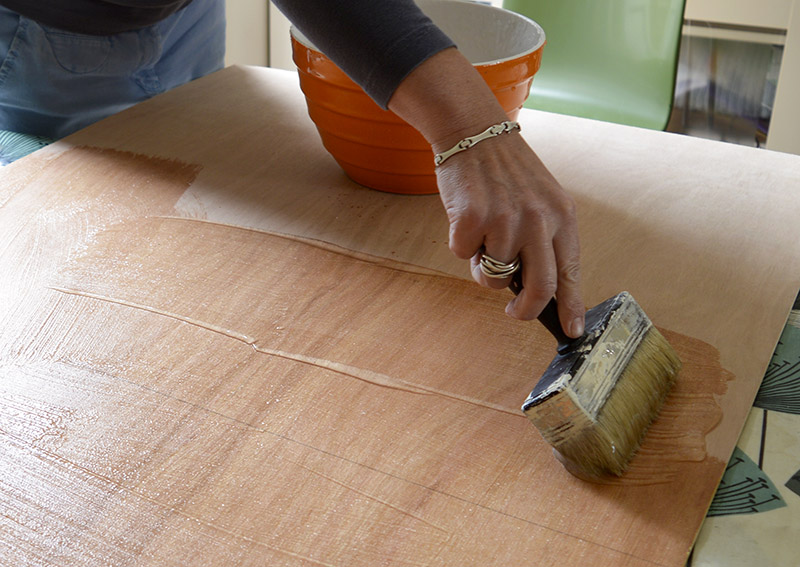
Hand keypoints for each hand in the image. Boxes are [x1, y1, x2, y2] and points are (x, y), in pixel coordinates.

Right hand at [387, 47, 584, 336]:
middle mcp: (539, 219)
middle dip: (524, 310)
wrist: (474, 132)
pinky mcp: (473, 218)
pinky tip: (465, 216)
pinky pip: (463, 255)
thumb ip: (543, 241)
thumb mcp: (540, 200)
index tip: (571, 331)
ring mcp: (506, 219)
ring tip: (482, 233)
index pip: (570, 273)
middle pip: (539, 287)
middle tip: (513, 313)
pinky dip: (459, 244)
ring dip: (481, 264)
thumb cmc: (506, 173)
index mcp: (561, 216)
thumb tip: (535, 291)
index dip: (571, 307)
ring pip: (493, 275)